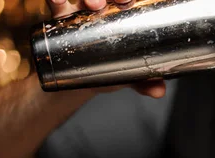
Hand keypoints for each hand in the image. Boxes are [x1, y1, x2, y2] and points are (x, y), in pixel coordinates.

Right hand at [45, 0, 165, 97]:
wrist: (81, 80)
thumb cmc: (108, 67)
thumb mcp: (127, 75)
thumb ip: (144, 82)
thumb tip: (158, 91)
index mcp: (121, 15)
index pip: (126, 0)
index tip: (130, 0)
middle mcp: (101, 7)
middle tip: (120, 0)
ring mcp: (79, 9)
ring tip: (93, 4)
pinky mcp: (59, 17)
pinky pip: (56, 2)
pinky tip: (58, 0)